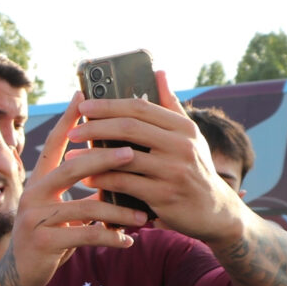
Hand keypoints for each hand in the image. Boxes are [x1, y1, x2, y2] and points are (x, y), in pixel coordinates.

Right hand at [11, 91, 147, 285]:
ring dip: (119, 210)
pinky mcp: (43, 241)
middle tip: (133, 152)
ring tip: (142, 216)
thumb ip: (75, 189)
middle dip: (104, 158)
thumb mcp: (57, 208)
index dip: (68, 119)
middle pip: (72, 167)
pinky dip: (110, 237)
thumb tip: (110, 166)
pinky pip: (85, 235)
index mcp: (38, 180)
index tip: (84, 95)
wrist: (19, 274)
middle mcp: (33, 192)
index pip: (55, 143)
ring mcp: (35, 217)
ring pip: (86, 206)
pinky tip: (128, 241)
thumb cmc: (47, 236)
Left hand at [70, 71, 247, 246]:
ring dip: (92, 157)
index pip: (140, 107)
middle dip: (96, 128)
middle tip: (73, 132)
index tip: (84, 106)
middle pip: (129, 128)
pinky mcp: (164, 195)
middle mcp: (181, 145)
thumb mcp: (190, 137)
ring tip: (71, 158)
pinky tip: (88, 180)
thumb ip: (171, 106)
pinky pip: (125, 184)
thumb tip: (159, 72)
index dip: (109, 105)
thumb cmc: (194, 170)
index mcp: (183, 127)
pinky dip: (103, 180)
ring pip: (123, 157)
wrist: (215, 213)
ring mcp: (173, 170)